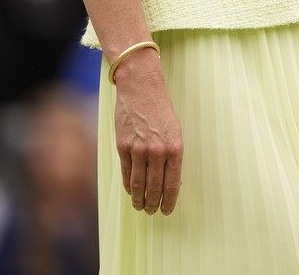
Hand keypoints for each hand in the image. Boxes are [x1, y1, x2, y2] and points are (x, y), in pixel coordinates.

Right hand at [114, 48, 182, 214]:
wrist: (141, 87)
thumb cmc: (161, 109)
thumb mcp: (175, 131)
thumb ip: (173, 156)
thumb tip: (172, 182)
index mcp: (175, 147)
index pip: (172, 184)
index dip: (169, 201)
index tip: (166, 210)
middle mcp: (158, 151)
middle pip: (154, 188)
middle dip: (154, 203)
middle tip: (153, 211)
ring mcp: (139, 149)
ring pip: (138, 184)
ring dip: (139, 199)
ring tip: (141, 206)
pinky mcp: (123, 146)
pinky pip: (126, 173)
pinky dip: (128, 186)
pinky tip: (131, 192)